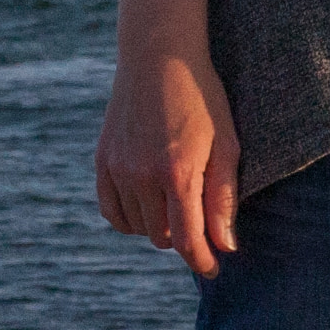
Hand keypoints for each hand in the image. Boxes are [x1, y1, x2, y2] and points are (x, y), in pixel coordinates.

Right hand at [97, 39, 239, 276]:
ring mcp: (116, 169)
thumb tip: (224, 245)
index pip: (188, 237)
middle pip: (162, 236)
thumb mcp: (228, 145)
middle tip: (203, 226)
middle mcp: (141, 176)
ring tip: (180, 209)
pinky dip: (131, 219)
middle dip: (185, 239)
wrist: (159, 59)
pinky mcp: (101, 162)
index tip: (213, 270)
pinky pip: (112, 212)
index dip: (202, 260)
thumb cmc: (204, 100)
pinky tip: (150, 208)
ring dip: (159, 228)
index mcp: (177, 173)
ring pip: (137, 227)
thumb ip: (223, 198)